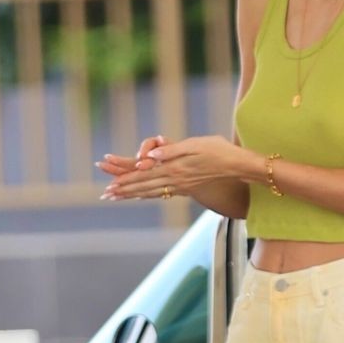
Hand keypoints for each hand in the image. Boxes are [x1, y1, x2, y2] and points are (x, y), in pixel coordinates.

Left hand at [97, 134, 247, 202]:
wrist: (238, 166)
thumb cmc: (219, 151)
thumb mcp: (195, 144)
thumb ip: (171, 150)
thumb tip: (149, 156)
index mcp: (174, 168)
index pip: (143, 176)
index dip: (125, 180)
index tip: (109, 186)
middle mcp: (175, 180)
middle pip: (143, 186)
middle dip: (123, 190)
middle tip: (105, 196)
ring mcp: (180, 186)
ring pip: (150, 191)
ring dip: (131, 194)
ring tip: (117, 197)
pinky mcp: (186, 187)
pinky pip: (162, 192)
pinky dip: (147, 194)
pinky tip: (141, 196)